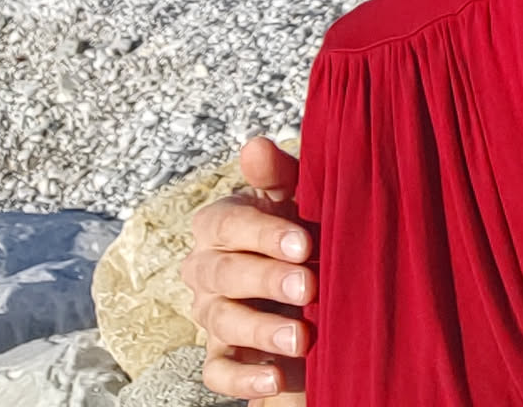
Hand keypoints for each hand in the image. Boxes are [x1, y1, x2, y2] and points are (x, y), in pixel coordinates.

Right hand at [182, 137, 315, 404]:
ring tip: (302, 337)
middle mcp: (207, 270)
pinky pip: (218, 373)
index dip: (264, 234)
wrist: (314, 288)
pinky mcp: (223, 359)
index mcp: (220, 225)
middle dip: (266, 280)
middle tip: (309, 286)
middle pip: (223, 274)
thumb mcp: (298, 196)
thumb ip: (278, 173)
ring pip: (222, 322)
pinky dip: (244, 379)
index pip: (227, 226)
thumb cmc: (303, 228)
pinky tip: (275, 378)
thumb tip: (256, 144)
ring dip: (261, 330)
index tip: (305, 243)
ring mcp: (212, 315)